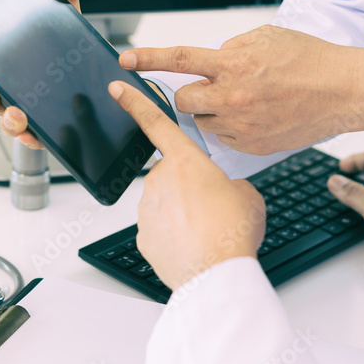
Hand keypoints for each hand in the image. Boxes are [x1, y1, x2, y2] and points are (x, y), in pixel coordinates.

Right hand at [0, 0, 80, 148]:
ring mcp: (31, 114)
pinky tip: (40, 134)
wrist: (99, 81)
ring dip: (10, 122)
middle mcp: (14, 93)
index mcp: (12, 68)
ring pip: (10, 123)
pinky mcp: (49, 130)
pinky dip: (36, 138)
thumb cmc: (70, 52)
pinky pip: (38, 139)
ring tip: (18, 116)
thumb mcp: (69, 22)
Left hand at [109, 80, 265, 290]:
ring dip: (183, 214)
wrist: (217, 275)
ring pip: (165, 205)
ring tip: (208, 232)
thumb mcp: (246, 193)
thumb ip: (229, 182)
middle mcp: (160, 181)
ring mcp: (147, 210)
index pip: (156, 122)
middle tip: (213, 209)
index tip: (117, 88)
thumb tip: (222, 191)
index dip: (134, 102)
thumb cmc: (233, 232)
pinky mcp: (143, 237)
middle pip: (172, 176)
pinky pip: (160, 230)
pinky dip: (175, 236)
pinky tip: (194, 246)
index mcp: (186, 162)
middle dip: (188, 189)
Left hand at [119, 25, 363, 154]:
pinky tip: (257, 119)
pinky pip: (225, 140)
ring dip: (213, 113)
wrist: (345, 92)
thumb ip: (231, 49)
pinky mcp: (253, 147)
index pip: (178, 60)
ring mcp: (241, 127)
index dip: (147, 59)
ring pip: (204, 123)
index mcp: (233, 64)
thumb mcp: (267, 38)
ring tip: (245, 103)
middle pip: (183, 102)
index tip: (125, 60)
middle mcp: (232, 98)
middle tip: (213, 89)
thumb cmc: (311, 61)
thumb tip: (213, 62)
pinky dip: (233, 130)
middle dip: (190, 95)